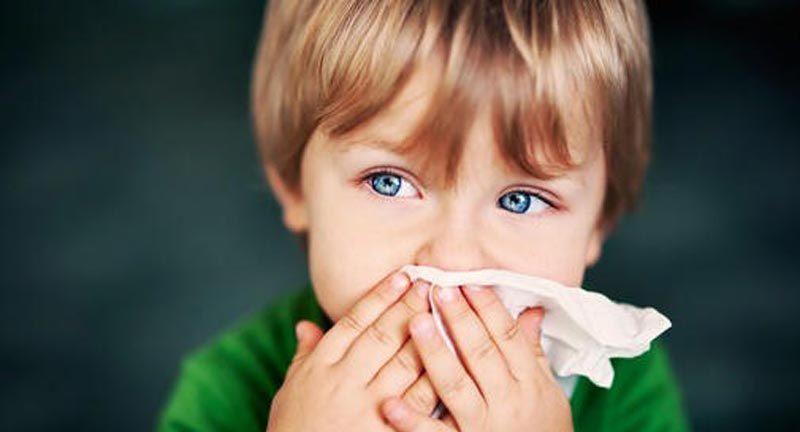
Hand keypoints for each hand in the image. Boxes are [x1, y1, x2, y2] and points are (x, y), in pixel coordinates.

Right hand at [266, 270, 439, 430]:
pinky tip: (454, 359)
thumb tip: (306, 324)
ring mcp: (365, 408)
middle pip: (384, 334)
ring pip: (405, 362)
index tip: (403, 276)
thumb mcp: (290, 391)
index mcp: (320, 366)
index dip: (380, 296)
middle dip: (411, 305)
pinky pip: (417, 402)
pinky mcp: (385, 431)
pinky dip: (435, 378)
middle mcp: (343, 381)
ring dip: (429, 334)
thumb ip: (303, 356)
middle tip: (434, 281)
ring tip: (448, 311)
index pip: (354, 321)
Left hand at [380, 284, 572, 431]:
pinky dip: (412, 421)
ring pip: (456, 385)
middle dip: (459, 318)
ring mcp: (482, 426)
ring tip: (416, 322)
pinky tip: (390, 403)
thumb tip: (531, 311)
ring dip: (435, 353)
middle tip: (437, 288)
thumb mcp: (548, 391)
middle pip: (480, 353)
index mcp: (528, 382)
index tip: (469, 281)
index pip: (507, 336)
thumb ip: (533, 352)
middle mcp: (506, 401)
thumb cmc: (543, 430)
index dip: (488, 307)